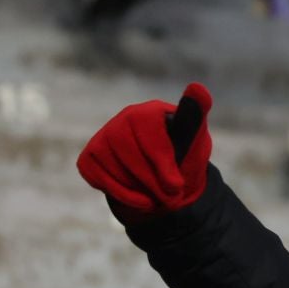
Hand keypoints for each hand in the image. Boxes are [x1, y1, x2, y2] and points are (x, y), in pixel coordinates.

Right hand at [77, 81, 213, 220]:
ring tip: (159, 197)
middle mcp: (124, 118)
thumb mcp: (196, 142)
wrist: (166, 185)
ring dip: (139, 189)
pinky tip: (141, 199)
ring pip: (113, 165)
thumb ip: (196, 119)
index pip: (146, 126)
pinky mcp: (90, 156)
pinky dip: (122, 194)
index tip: (175, 184)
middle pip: (127, 149)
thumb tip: (199, 88)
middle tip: (172, 197)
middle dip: (152, 180)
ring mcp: (104, 136)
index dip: (160, 159)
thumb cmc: (183, 159)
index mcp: (151, 111)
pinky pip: (98, 177)